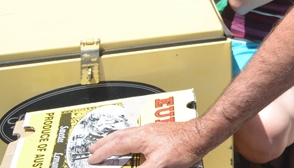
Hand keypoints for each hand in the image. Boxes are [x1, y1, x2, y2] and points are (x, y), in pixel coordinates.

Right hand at [88, 120, 206, 167]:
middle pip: (118, 136)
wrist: (202, 135)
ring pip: (127, 133)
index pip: (115, 146)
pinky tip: (132, 142)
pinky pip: (136, 133)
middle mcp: (144, 131)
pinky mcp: (159, 132)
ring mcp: (152, 130)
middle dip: (104, 143)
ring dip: (114, 139)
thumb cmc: (184, 145)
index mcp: (140, 137)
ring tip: (107, 144)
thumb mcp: (159, 164)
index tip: (91, 159)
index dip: (102, 153)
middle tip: (93, 148)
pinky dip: (127, 137)